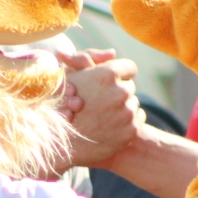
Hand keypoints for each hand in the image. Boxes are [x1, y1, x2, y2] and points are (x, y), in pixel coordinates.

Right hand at [59, 50, 144, 166]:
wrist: (59, 144)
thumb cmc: (60, 105)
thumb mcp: (68, 75)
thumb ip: (89, 59)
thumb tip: (113, 53)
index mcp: (108, 73)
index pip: (129, 67)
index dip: (119, 74)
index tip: (109, 83)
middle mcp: (121, 91)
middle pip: (129, 87)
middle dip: (118, 92)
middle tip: (100, 102)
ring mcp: (128, 112)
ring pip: (133, 104)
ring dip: (122, 107)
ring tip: (102, 116)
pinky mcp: (132, 130)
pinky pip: (138, 118)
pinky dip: (127, 122)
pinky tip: (110, 125)